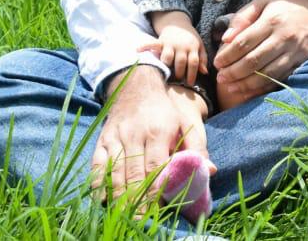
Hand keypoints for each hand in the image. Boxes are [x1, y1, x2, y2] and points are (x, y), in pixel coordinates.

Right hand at [90, 66, 208, 209]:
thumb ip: (197, 148)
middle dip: (137, 200)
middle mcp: (135, 135)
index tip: (159, 209)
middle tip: (142, 221)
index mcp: (159, 131)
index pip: (156, 167)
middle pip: (134, 173)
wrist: (136, 87)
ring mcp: (116, 138)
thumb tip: (210, 171)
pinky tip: (103, 200)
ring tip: (125, 215)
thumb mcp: (186, 123)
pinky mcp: (102, 140)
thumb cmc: (164, 111)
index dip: (156, 190)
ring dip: (118, 197)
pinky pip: (98, 165)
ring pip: (115, 172)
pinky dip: (99, 184)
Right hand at [141, 12, 207, 85]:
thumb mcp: (199, 46)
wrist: (178, 24)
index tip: (189, 84)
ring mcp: (170, 43)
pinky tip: (138, 50)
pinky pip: (152, 44)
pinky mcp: (160, 41)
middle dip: (179, 73)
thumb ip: (202, 59)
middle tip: (178, 80)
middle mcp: (181, 46)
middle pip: (180, 61)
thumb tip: (204, 72)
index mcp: (192, 47)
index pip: (193, 62)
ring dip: (166, 65)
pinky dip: (145, 46)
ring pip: (167, 56)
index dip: (192, 74)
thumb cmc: (190, 39)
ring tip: (166, 73)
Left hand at [211, 0, 307, 104]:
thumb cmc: (289, 8)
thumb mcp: (265, 2)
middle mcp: (284, 37)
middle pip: (253, 61)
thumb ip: (243, 17)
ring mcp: (294, 52)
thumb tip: (225, 38)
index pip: (243, 42)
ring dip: (245, 84)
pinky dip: (263, 87)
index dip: (227, 55)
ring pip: (266, 74)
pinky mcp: (302, 63)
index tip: (217, 63)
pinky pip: (279, 79)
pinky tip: (249, 90)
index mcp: (272, 20)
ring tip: (230, 87)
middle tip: (220, 78)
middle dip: (233, 72)